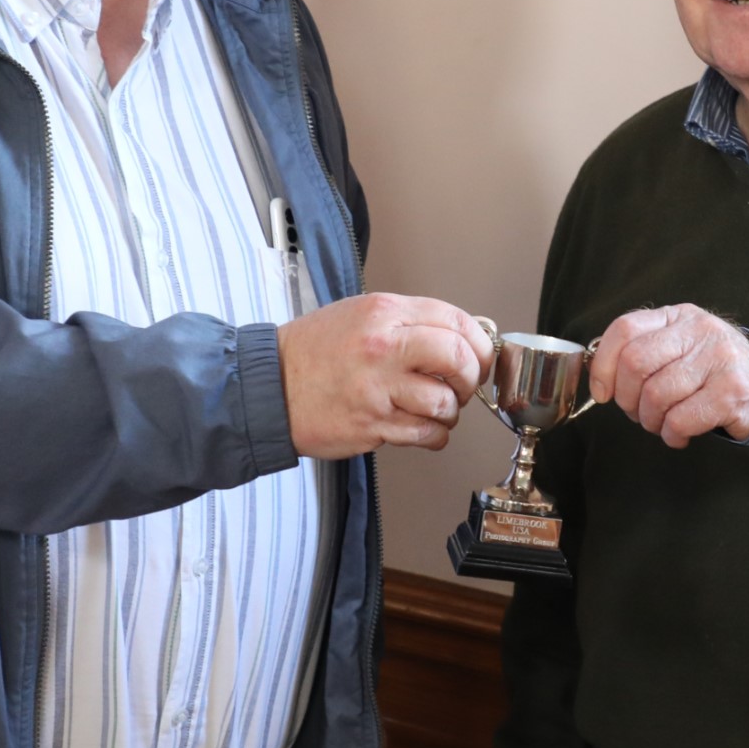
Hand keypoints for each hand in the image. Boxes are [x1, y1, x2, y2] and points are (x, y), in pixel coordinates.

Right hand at [278, 293, 495, 457]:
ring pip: (446, 402)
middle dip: (471, 377)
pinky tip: (420, 427)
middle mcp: (384, 347)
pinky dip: (434, 435)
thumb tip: (464, 335)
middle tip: (461, 385)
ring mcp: (378, 388)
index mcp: (384, 313)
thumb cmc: (314, 351)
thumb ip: (411, 322)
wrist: (269, 387)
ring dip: (449, 411)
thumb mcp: (362, 315)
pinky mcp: (373, 425)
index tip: (479, 357)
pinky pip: (427, 433)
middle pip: (458, 359)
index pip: (455, 321)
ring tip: (432, 409)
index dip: (479, 343)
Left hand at [589, 304, 748, 447]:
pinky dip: (672, 434)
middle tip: (638, 412)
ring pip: (657, 395)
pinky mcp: (732, 392)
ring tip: (662, 424)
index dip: (603, 365)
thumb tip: (601, 380)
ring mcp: (718, 359)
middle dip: (627, 399)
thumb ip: (642, 350)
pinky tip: (680, 434)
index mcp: (676, 317)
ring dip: (651, 421)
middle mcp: (698, 330)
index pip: (625, 329)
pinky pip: (681, 419)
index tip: (603, 392)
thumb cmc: (708, 370)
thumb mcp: (677, 346)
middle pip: (636, 363)